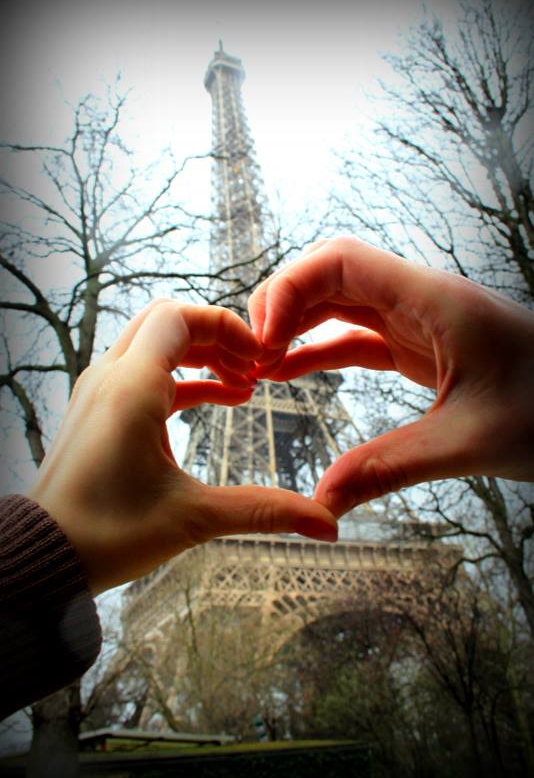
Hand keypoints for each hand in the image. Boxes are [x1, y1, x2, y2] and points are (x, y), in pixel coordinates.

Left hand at [29, 300, 337, 594]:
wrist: (46, 556)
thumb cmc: (106, 535)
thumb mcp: (193, 518)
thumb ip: (263, 511)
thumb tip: (325, 524)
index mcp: (131, 389)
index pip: (179, 317)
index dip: (224, 326)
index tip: (257, 357)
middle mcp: (109, 378)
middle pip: (167, 322)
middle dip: (215, 337)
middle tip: (253, 367)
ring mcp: (99, 392)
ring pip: (153, 344)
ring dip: (199, 356)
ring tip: (243, 386)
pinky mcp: (98, 410)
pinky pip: (143, 373)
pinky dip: (181, 378)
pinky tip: (216, 400)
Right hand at [249, 237, 533, 513]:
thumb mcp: (470, 441)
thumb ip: (390, 467)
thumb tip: (322, 502)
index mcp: (433, 301)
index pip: (340, 260)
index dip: (289, 289)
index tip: (264, 339)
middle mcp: (420, 300)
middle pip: (330, 274)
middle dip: (282, 303)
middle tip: (252, 352)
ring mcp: (419, 322)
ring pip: (340, 303)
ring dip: (296, 326)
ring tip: (259, 363)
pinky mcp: (421, 348)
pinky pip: (357, 338)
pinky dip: (320, 351)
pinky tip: (290, 372)